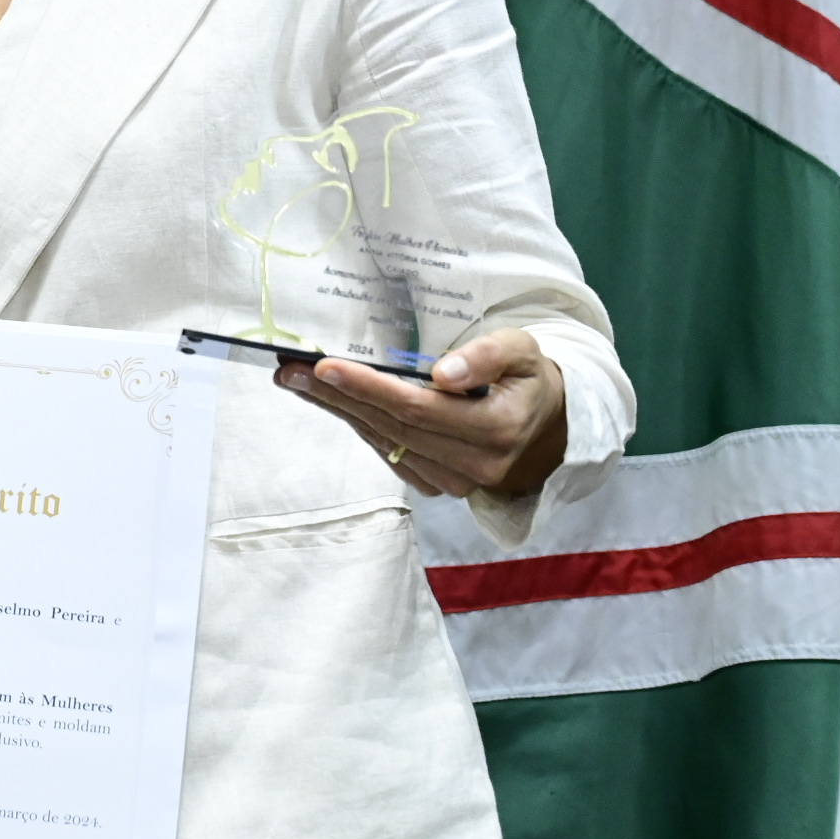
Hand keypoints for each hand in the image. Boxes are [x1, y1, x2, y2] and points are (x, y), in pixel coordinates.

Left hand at [280, 327, 568, 499]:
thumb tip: (442, 374)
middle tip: (289, 370)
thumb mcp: (523, 352)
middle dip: (337, 396)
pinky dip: (360, 426)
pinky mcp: (440, 486)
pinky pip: (391, 453)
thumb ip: (487, 356)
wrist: (550, 427)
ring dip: (339, 410)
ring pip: (386, 441)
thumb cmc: (529, 380)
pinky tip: (331, 402)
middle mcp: (474, 464)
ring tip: (296, 380)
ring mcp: (456, 482)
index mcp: (496, 429)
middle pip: (391, 426)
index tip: (324, 366)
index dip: (368, 387)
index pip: (417, 408)